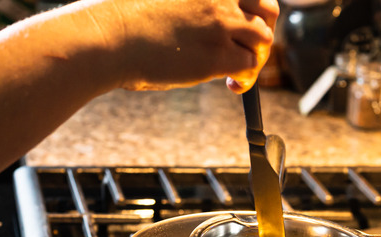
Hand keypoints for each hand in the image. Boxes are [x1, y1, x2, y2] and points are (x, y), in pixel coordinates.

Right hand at [88, 0, 277, 92]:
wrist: (111, 37)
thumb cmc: (127, 18)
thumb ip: (197, 5)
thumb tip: (214, 30)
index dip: (253, 9)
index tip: (244, 24)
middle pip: (268, 9)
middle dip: (262, 30)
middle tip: (248, 49)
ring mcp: (221, 24)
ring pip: (263, 40)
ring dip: (254, 57)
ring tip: (235, 71)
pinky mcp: (218, 55)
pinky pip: (250, 67)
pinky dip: (245, 79)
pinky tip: (230, 85)